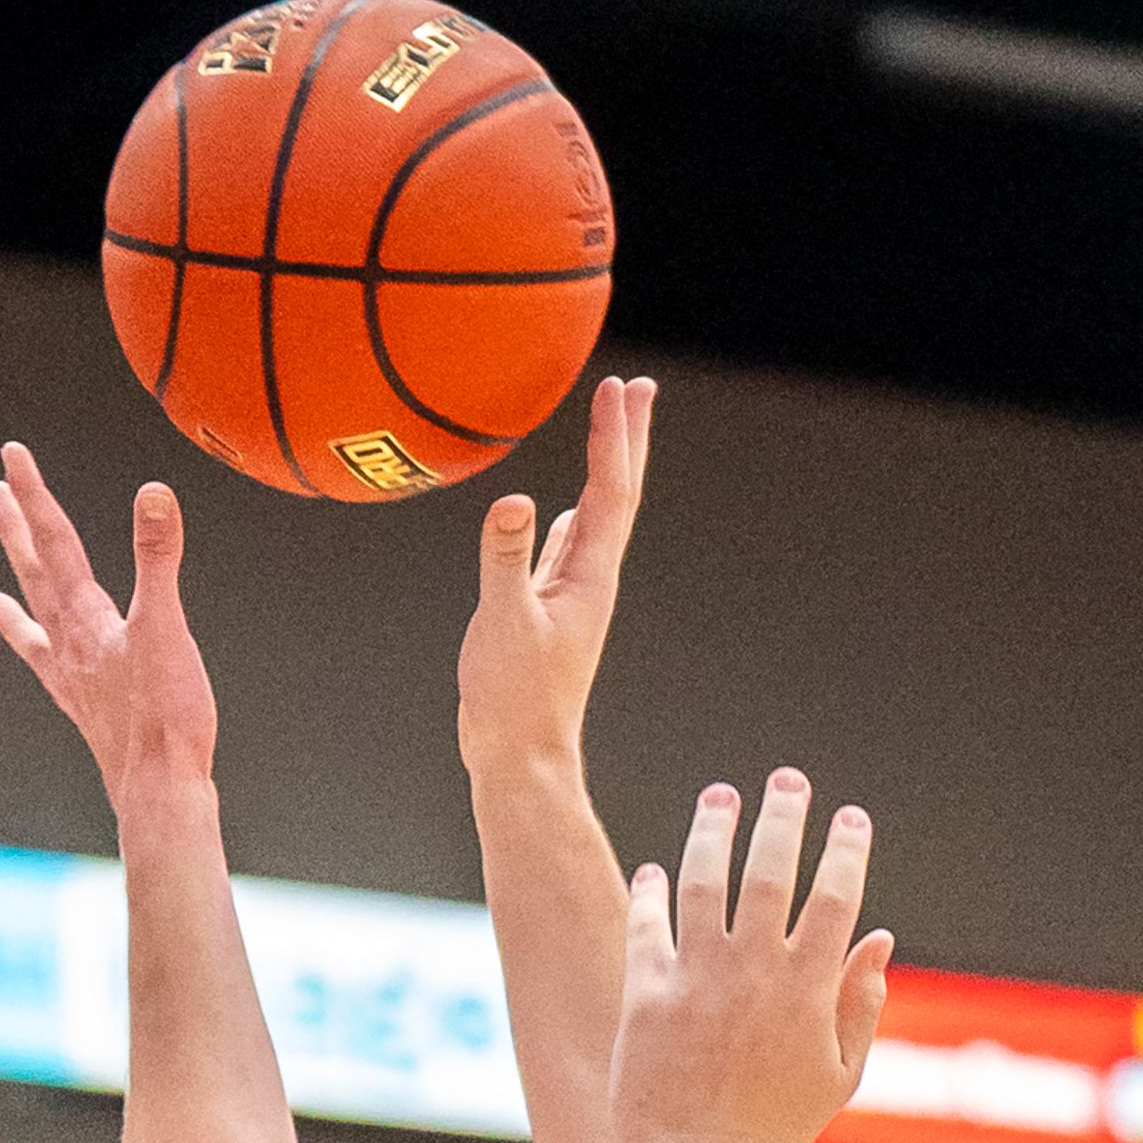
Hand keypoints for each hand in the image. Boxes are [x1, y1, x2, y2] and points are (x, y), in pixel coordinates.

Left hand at [0, 446, 216, 795]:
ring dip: (19, 591)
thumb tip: (152, 492)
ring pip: (37, 619)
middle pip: (36, 572)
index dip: (35, 494)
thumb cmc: (165, 715)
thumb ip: (157, 558)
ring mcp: (73, 676)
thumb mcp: (166, 626)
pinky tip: (39, 653)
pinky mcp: (84, 707)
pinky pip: (48, 669)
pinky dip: (38, 654)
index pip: (55, 540)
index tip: (12, 455)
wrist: (157, 790)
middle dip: (17, 528)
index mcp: (86, 616)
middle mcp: (69, 642)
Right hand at [460, 376, 655, 779]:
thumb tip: (514, 501)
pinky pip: (560, 551)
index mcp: (590, 575)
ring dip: (602, 471)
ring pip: (592, 517)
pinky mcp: (545, 614)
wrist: (518, 756)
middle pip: (617, 494)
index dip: (613, 437)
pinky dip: (564, 520)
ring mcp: (569, 596)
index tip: (616, 387)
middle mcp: (589, 579)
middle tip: (637, 387)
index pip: (611, 490)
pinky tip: (557, 513)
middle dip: (626, 438)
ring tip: (608, 432)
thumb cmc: (513, 698)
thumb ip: (506, 561)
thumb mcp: (505, 623)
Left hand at [610, 771, 891, 1142]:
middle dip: (783, 818)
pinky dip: (652, 893)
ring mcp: (695, 981)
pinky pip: (647, 928)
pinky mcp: (646, 996)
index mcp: (807, 990)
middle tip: (788, 781)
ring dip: (713, 832)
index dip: (846, 852)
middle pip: (770, 873)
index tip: (852, 818)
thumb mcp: (838, 1076)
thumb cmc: (774, 1130)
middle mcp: (752, 974)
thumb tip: (879, 938)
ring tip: (719, 797)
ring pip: (704, 883)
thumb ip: (861, 1004)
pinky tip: (656, 871)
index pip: (835, 899)